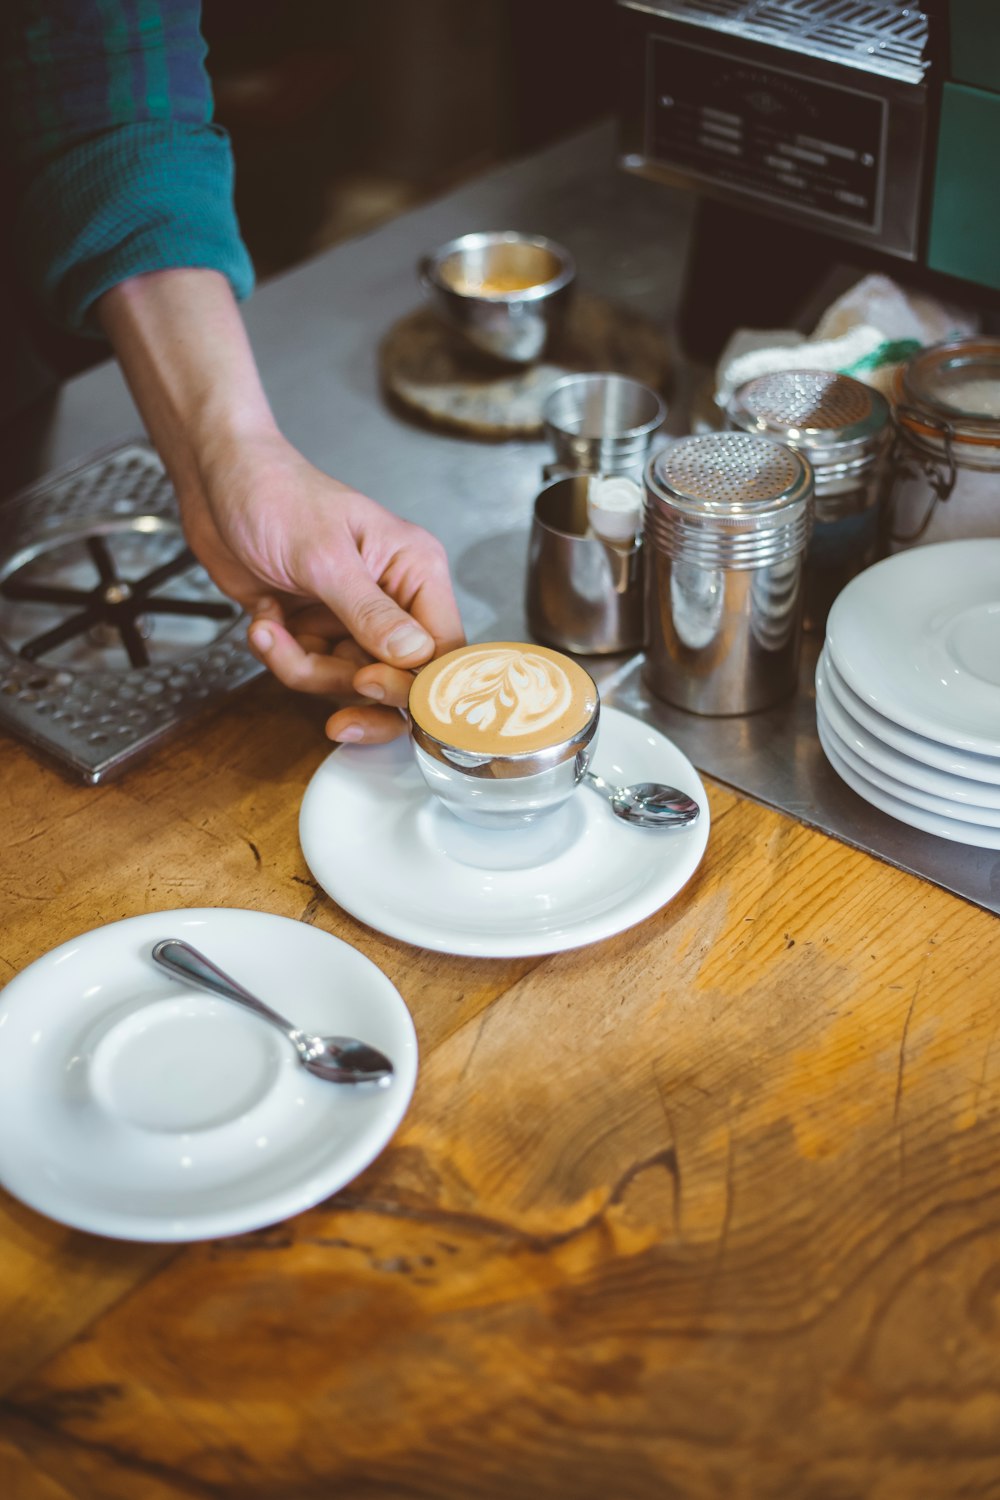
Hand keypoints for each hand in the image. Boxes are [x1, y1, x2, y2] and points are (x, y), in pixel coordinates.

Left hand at [96, 270, 462, 741]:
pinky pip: (312, 672)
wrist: (214, 483)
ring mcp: (354, 619)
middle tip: (328, 698)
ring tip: (270, 631)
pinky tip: (264, 621)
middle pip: (399, 678)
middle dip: (351, 687)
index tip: (368, 682)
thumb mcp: (323, 556)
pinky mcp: (317, 631)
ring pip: (349, 681)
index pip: (443, 648)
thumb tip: (415, 656)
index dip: (414, 680)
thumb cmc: (273, 494)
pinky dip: (282, 657)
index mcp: (415, 570)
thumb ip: (370, 612)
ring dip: (303, 668)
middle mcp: (393, 600)